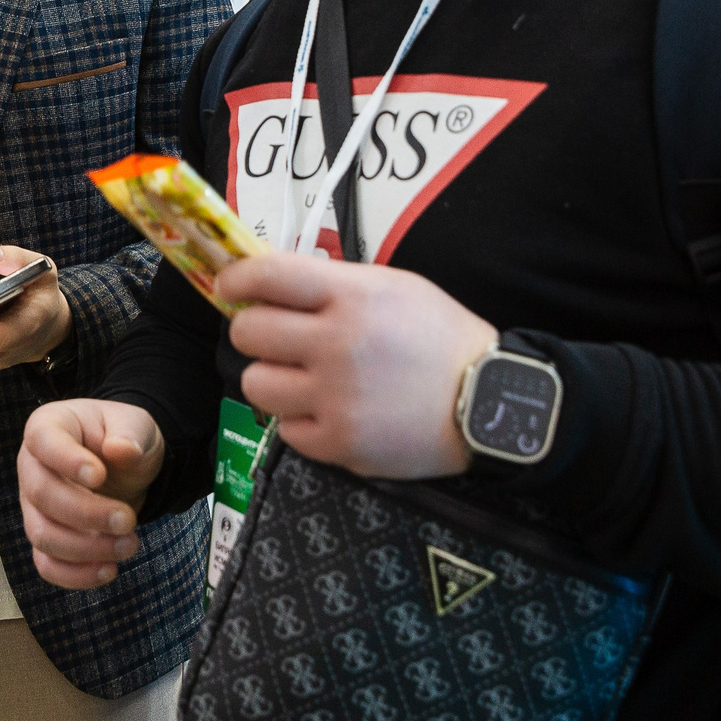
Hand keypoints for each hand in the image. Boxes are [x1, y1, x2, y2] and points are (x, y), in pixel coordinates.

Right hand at [17, 400, 164, 588]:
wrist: (124, 468)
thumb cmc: (123, 438)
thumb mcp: (135, 425)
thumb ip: (130, 433)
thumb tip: (122, 449)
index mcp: (49, 427)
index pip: (43, 441)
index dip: (66, 460)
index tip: (100, 475)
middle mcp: (32, 466)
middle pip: (41, 495)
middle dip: (86, 514)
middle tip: (128, 520)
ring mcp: (33, 506)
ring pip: (42, 535)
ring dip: (86, 549)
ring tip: (130, 545)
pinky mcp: (45, 538)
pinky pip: (47, 565)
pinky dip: (76, 575)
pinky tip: (109, 570)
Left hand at [218, 253, 497, 478]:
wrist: (490, 403)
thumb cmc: (439, 339)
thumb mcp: (394, 287)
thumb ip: (333, 282)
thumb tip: (270, 280)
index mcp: (353, 297)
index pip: (266, 276)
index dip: (235, 277)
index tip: (230, 284)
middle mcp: (338, 345)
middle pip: (249, 333)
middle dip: (254, 331)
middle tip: (275, 338)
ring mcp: (336, 398)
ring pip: (255, 385)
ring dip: (272, 379)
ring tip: (302, 379)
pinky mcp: (340, 444)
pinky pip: (285, 430)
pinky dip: (300, 421)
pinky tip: (329, 411)